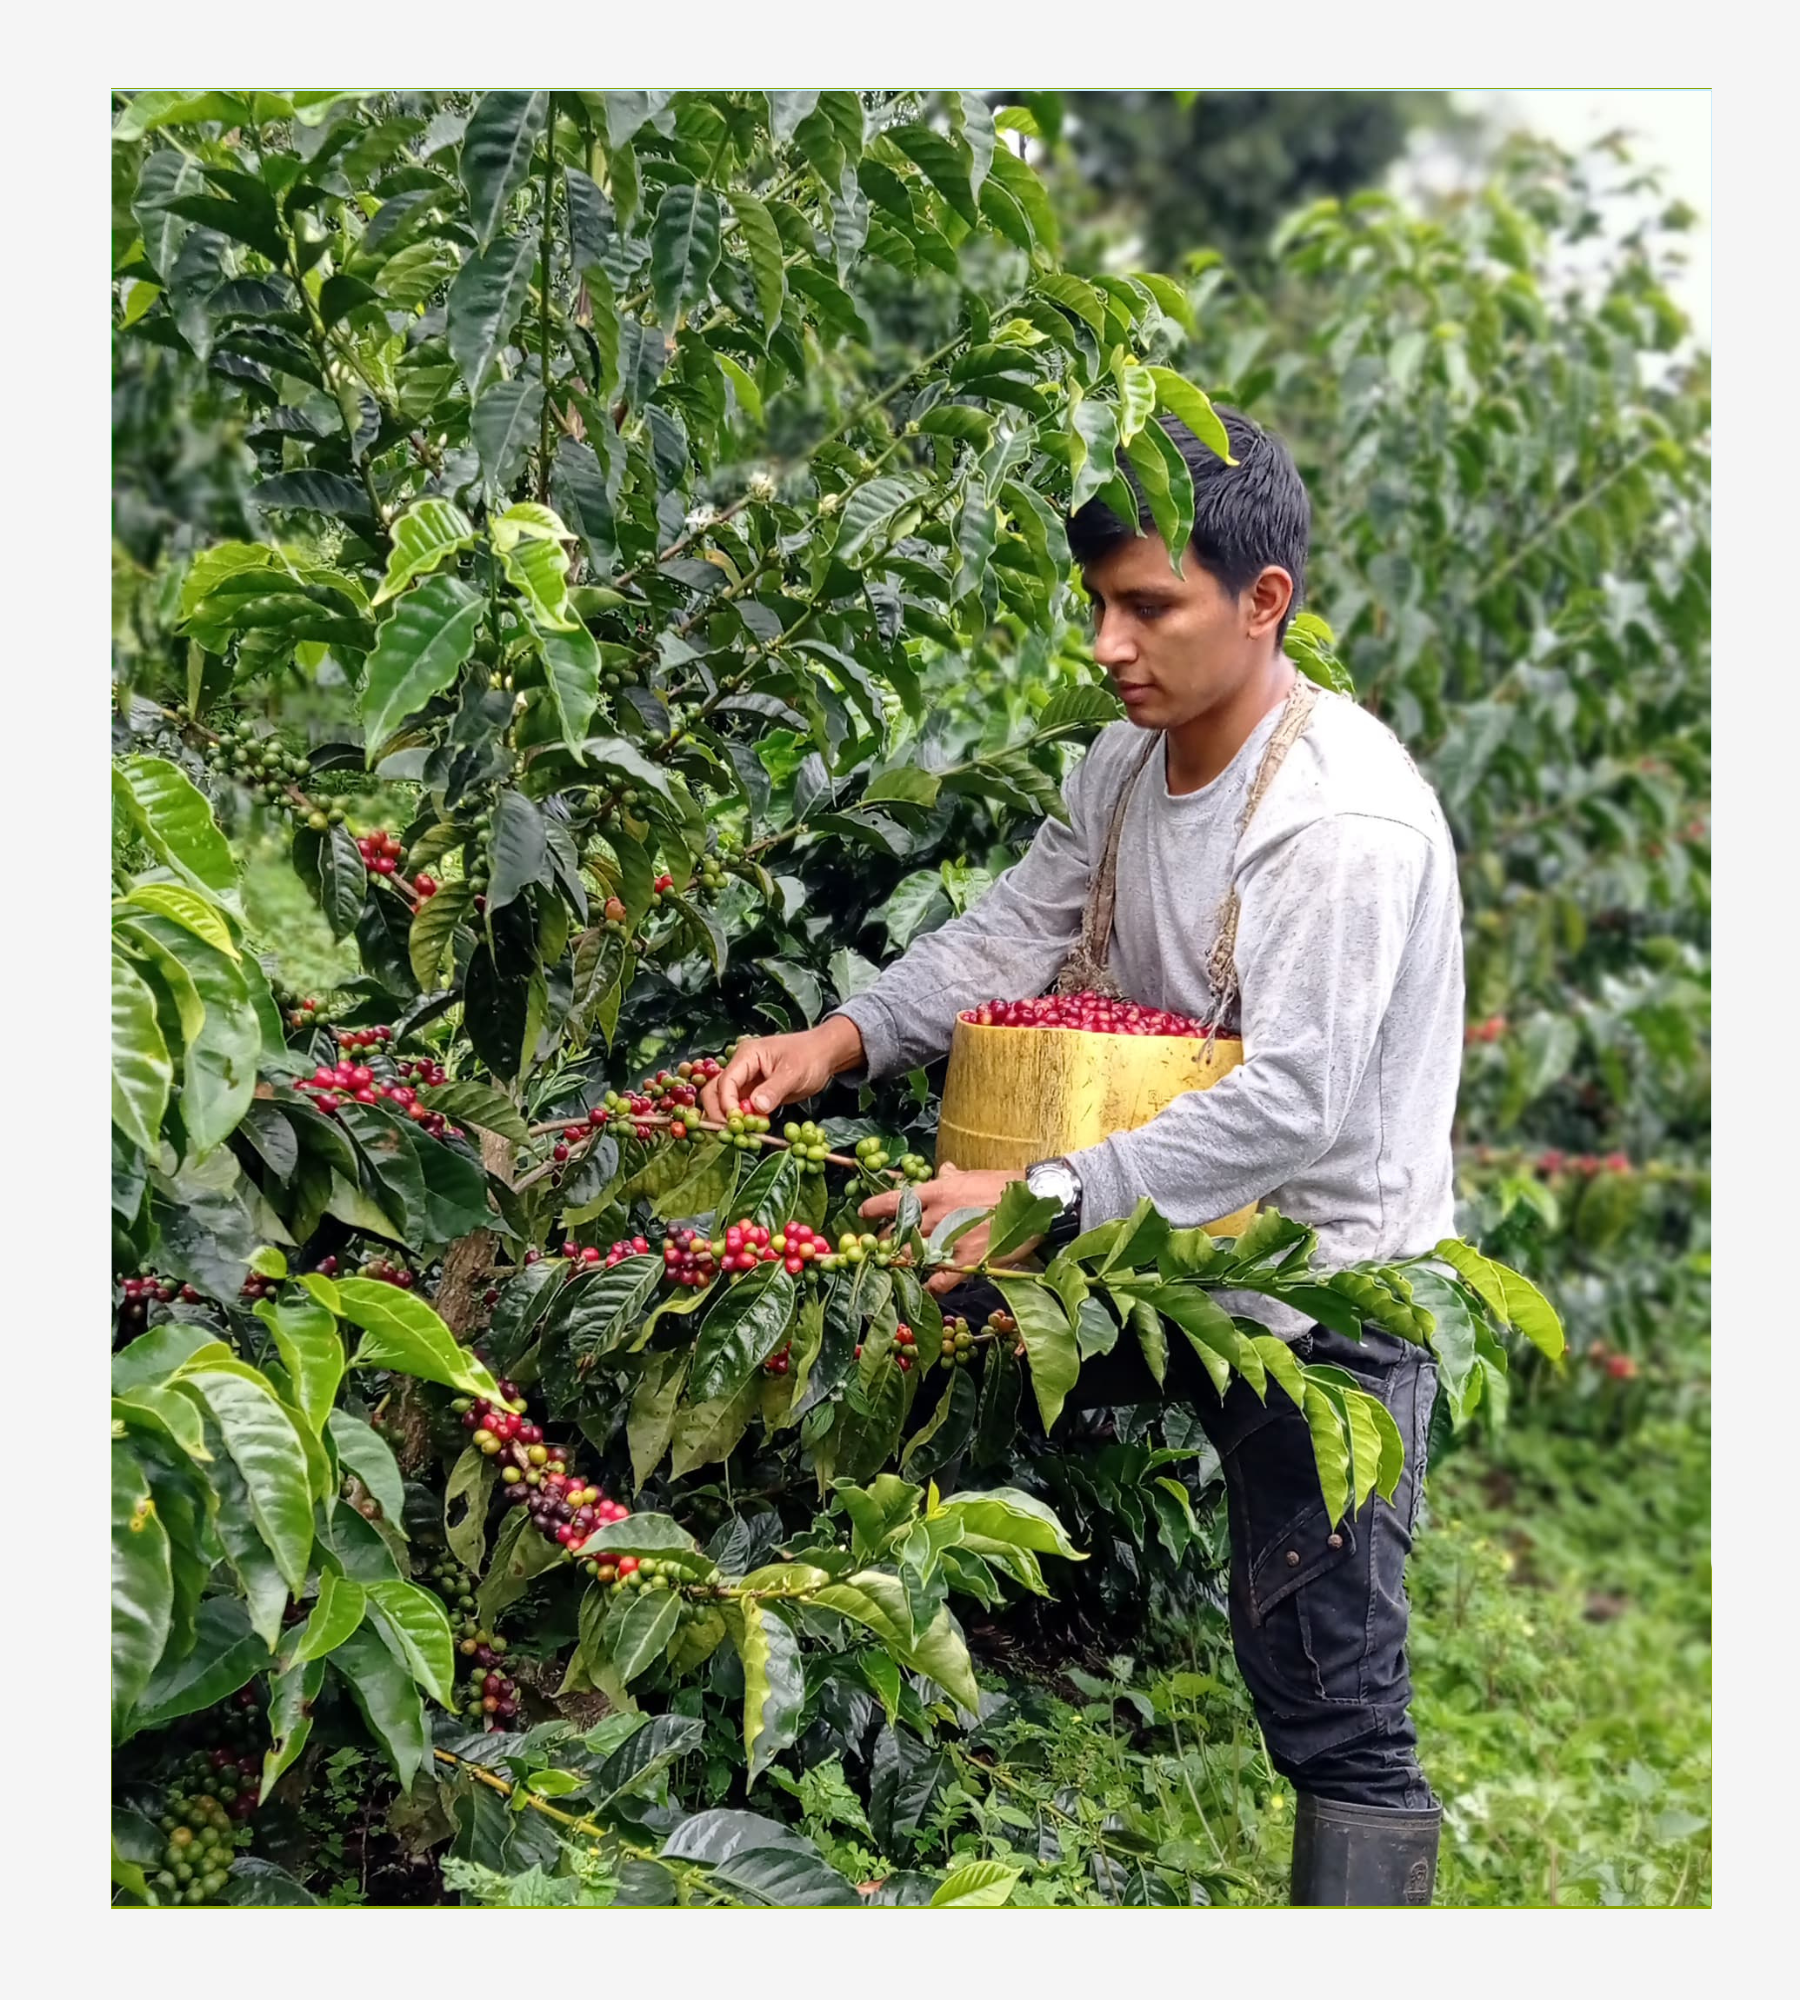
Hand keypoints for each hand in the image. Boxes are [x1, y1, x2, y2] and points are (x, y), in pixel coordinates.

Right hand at [699, 1017, 863, 1124]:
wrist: (823, 1055)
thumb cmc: (810, 1057)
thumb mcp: (794, 1073)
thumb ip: (774, 1090)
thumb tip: (756, 1108)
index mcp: (746, 1055)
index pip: (726, 1081)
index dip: (727, 1103)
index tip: (738, 1122)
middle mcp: (740, 1067)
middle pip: (714, 1091)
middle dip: (720, 1113)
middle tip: (734, 1132)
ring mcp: (744, 1081)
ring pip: (723, 1102)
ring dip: (729, 1119)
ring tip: (744, 1134)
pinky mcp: (752, 1093)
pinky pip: (739, 1109)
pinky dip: (742, 1121)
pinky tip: (752, 1132)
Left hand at [858, 1164, 1036, 1296]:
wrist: (1034, 1201)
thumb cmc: (1004, 1186)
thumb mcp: (973, 1176)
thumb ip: (952, 1177)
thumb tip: (943, 1171)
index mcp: (936, 1192)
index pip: (893, 1201)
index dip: (872, 1209)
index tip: (863, 1214)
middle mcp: (937, 1217)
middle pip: (896, 1235)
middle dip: (884, 1243)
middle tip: (879, 1249)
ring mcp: (950, 1241)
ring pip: (912, 1259)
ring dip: (902, 1265)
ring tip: (896, 1269)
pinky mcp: (966, 1263)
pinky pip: (938, 1282)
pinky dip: (928, 1287)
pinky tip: (925, 1289)